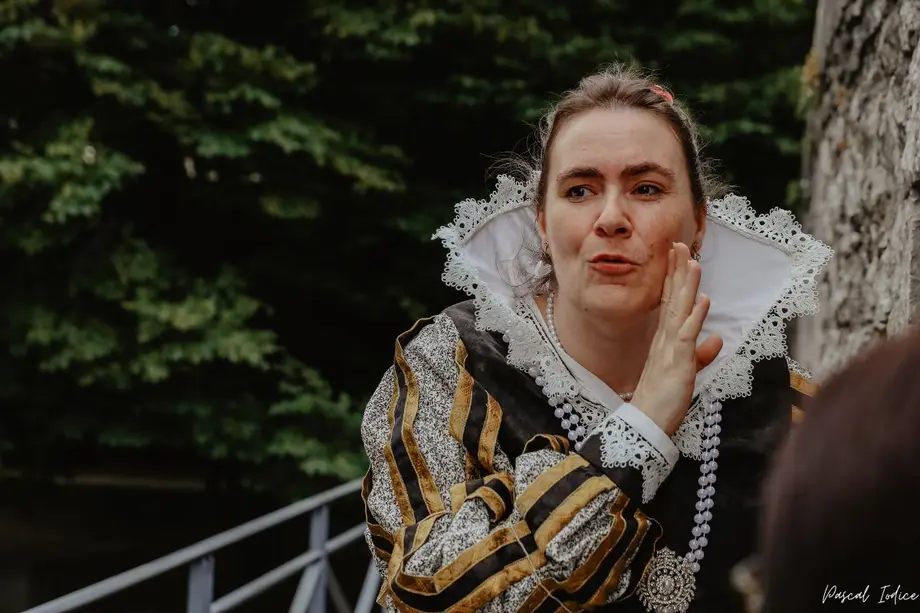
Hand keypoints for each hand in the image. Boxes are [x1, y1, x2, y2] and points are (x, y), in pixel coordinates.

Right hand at [631, 242, 722, 435]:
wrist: (648, 421)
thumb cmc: (664, 398)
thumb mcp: (687, 371)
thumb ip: (701, 354)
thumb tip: (716, 340)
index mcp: (666, 338)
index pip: (671, 301)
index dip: (675, 278)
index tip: (677, 256)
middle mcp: (666, 338)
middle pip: (673, 298)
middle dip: (677, 271)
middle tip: (679, 244)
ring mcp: (670, 347)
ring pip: (680, 309)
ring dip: (686, 285)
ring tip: (692, 261)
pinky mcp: (678, 361)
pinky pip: (686, 334)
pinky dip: (695, 316)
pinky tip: (702, 300)